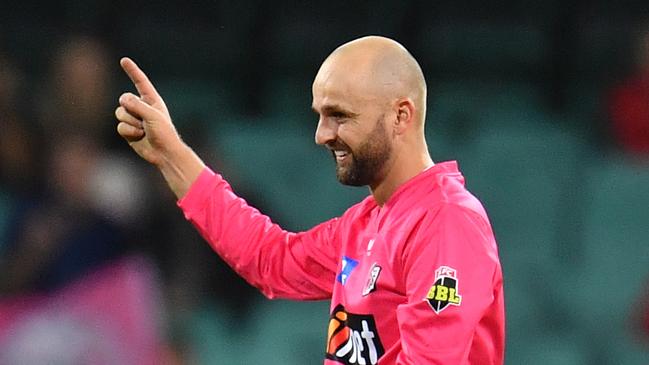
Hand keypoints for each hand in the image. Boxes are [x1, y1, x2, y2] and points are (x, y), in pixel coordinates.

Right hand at [115, 57, 204, 197]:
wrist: (164, 153)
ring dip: (131, 123)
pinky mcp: (128, 130)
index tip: (124, 60)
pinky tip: (139, 137)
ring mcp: (134, 118)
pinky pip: (119, 126)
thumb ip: (137, 105)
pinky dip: (128, 132)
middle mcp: (142, 107)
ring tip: (143, 130)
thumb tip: (122, 100)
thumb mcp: (153, 116)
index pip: (140, 82)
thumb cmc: (164, 133)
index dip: (132, 71)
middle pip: (124, 99)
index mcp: (152, 100)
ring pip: (119, 113)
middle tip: (145, 122)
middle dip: (131, 110)